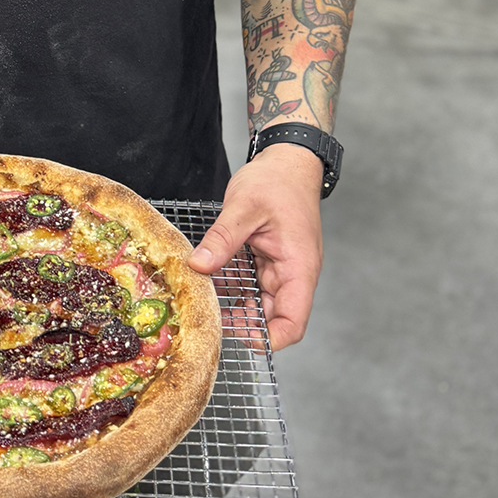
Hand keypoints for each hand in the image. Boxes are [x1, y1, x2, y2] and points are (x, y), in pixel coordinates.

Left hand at [187, 142, 323, 349]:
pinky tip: (207, 278)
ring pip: (257, 300)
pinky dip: (230, 283)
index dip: (268, 339)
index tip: (236, 337)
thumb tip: (199, 267)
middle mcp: (292, 274)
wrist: (287, 159)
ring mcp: (280, 267)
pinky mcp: (267, 259)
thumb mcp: (244, 208)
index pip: (292, 323)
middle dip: (242, 323)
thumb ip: (222, 240)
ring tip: (202, 300)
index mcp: (298, 268)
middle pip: (272, 317)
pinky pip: (249, 282)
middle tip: (207, 318)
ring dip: (233, 304)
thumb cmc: (277, 180)